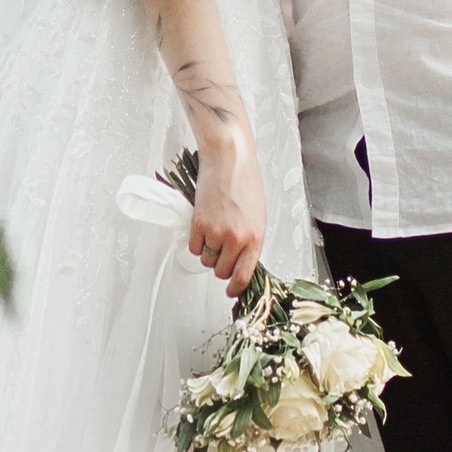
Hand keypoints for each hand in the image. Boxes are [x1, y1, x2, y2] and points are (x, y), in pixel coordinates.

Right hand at [188, 124, 266, 297]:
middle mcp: (236, 238)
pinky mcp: (198, 223)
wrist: (229, 160)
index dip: (235, 288)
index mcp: (255, 237)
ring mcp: (216, 232)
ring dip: (208, 252)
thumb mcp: (258, 216)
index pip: (244, 276)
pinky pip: (194, 247)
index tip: (231, 291)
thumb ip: (251, 241)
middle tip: (221, 252)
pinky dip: (197, 242)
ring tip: (214, 232)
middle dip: (220, 265)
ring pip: (206, 260)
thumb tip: (242, 261)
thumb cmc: (246, 184)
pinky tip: (203, 228)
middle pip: (221, 271)